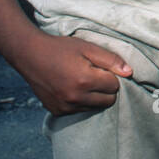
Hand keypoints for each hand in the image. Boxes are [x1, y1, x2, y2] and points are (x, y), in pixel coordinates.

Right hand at [8, 32, 132, 116]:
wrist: (29, 55)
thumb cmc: (60, 48)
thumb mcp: (87, 47)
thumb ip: (110, 60)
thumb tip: (129, 73)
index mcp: (85, 80)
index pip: (114, 86)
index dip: (111, 75)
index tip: (101, 68)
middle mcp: (75, 98)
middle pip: (108, 100)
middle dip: (106, 88)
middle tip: (94, 75)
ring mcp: (65, 107)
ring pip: (95, 108)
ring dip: (94, 97)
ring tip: (82, 81)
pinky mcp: (57, 111)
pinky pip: (79, 111)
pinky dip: (81, 102)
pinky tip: (72, 88)